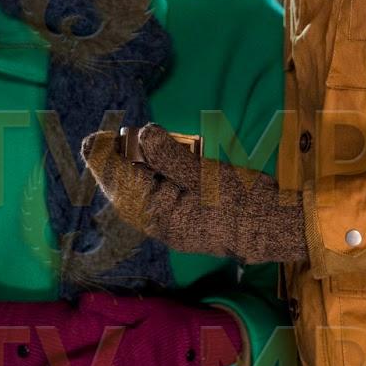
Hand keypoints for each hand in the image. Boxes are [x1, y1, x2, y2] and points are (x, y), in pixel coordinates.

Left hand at [81, 124, 308, 264]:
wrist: (274, 230)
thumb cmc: (242, 203)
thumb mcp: (206, 174)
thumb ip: (170, 157)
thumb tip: (142, 135)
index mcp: (159, 214)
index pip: (120, 183)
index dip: (103, 159)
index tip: (91, 138)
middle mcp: (158, 223)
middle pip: (123, 190)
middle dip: (112, 163)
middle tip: (104, 136)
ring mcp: (170, 223)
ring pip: (136, 194)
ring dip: (128, 169)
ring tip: (125, 144)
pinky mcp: (182, 219)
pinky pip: (153, 198)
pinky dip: (146, 178)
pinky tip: (148, 163)